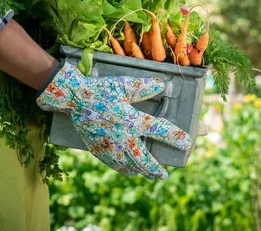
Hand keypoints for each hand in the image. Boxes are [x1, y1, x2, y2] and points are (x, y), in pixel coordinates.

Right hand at [37, 60, 191, 179]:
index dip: (176, 137)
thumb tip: (163, 84)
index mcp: (133, 120)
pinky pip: (114, 164)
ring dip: (141, 172)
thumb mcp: (124, 85)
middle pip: (145, 159)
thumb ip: (144, 87)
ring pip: (129, 165)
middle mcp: (124, 138)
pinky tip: (128, 172)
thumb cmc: (100, 90)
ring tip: (148, 176)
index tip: (187, 142)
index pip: (160, 130)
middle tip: (163, 175)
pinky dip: (123, 169)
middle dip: (155, 169)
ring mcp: (110, 146)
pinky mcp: (98, 149)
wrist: (73, 99)